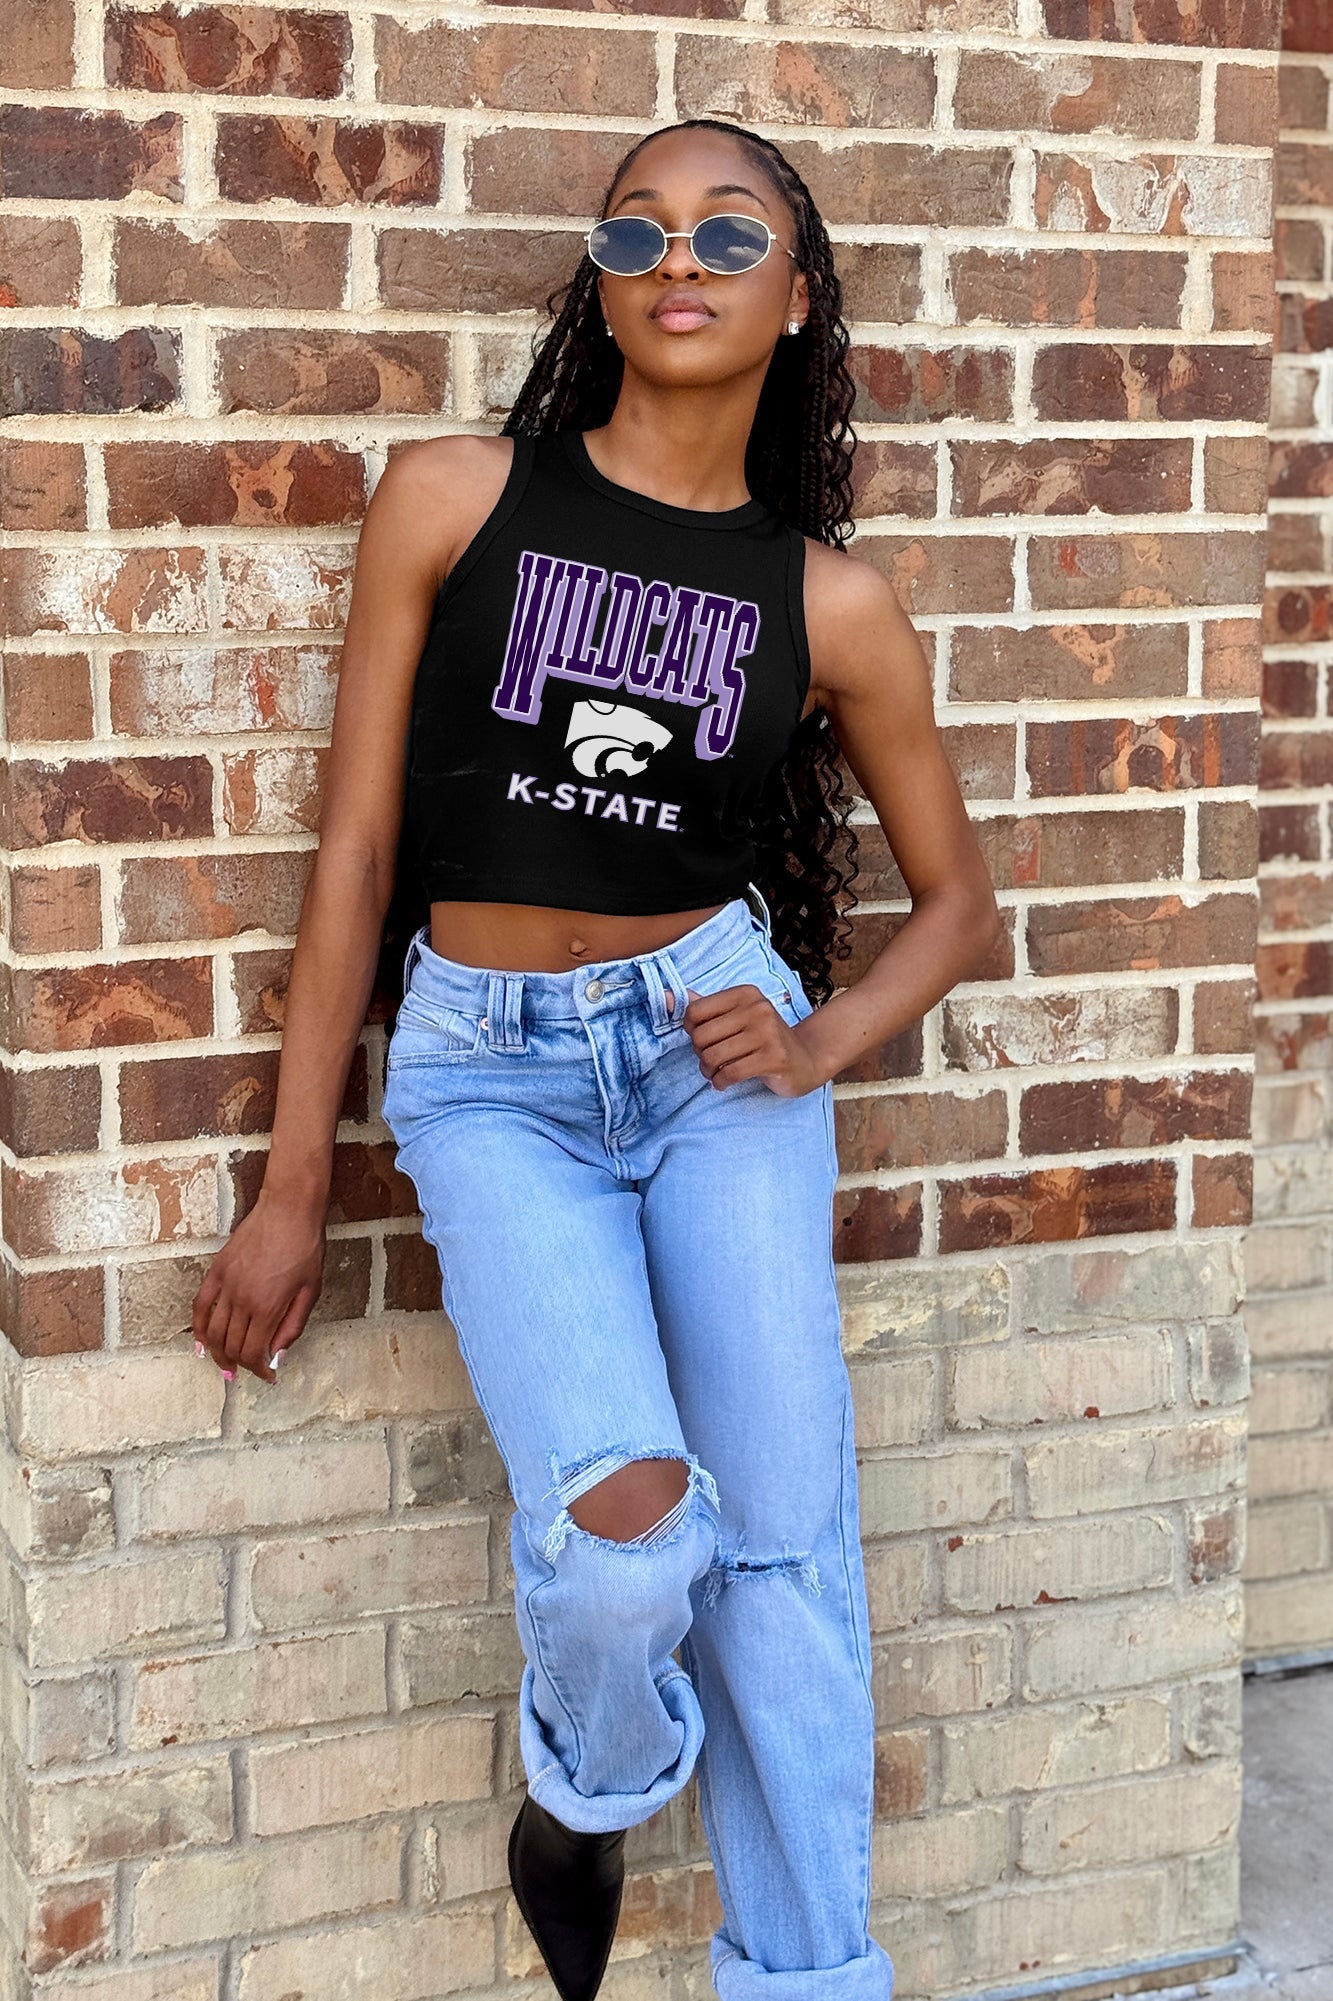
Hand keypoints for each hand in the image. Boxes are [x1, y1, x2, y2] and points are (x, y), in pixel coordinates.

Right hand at [190, 1186, 325, 1384]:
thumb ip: (293, 1326)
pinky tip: (201, 1342)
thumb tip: (277, 1355)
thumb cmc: (306, 1247)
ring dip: (216, 1353)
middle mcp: (242, 1299)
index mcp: (267, 1307)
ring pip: (212, 1331)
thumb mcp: (311, 1290)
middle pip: (231, 1345)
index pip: (253, 1352)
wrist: (289, 1209)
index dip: (258, 1369)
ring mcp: (226, 1284)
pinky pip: (199, 1305)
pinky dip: (197, 1327)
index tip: (266, 1375)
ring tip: (224, 1365)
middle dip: (238, 1365)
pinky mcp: (217, 1270)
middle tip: (246, 1372)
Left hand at [682, 983, 823, 1097]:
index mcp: (745, 994)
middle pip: (701, 1036)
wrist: (805, 1059)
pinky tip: (724, 1082)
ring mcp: (767, 1033)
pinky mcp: (773, 1058)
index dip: (691, 1031)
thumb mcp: (736, 1016)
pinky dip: (720, 1082)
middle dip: (700, 1054)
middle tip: (711, 1061)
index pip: (695, 1011)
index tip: (704, 1040)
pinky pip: (730, 1073)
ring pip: (713, 1056)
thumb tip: (665, 996)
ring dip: (708, 1071)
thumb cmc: (763, 1038)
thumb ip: (702, 1006)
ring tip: (716, 1073)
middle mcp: (757, 1009)